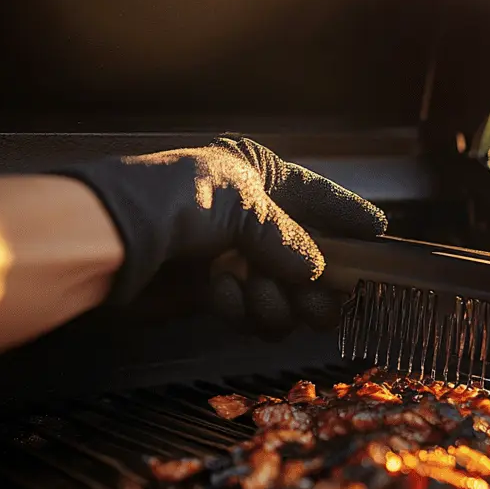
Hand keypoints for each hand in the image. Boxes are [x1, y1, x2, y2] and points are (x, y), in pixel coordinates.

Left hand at [51, 135, 386, 336]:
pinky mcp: (213, 293)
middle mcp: (251, 216)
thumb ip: (288, 238)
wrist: (111, 242)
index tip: (378, 231)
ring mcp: (233, 257)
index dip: (347, 214)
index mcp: (257, 175)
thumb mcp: (243, 204)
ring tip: (258, 294)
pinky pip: (253, 313)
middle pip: (311, 257)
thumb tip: (316, 274)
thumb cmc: (175, 201)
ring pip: (286, 294)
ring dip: (275, 301)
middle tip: (325, 303)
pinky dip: (240, 308)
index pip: (316, 195)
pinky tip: (217, 293)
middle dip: (318, 283)